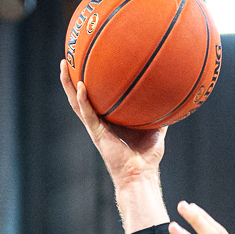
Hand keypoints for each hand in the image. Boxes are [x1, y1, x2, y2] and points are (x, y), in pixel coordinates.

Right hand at [61, 64, 165, 193]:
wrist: (141, 174)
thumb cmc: (147, 157)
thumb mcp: (157, 130)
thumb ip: (159, 114)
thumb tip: (170, 98)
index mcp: (109, 120)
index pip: (95, 98)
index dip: (88, 82)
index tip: (85, 64)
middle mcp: (98, 122)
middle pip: (79, 96)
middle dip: (71, 78)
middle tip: (67, 59)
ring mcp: (95, 127)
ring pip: (76, 102)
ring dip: (68, 84)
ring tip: (64, 65)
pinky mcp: (97, 134)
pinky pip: (87, 114)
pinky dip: (83, 100)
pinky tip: (80, 86)